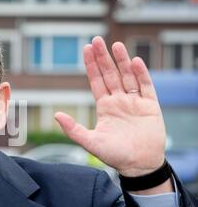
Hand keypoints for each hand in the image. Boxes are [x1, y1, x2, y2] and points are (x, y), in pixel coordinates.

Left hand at [55, 36, 165, 176]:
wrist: (139, 166)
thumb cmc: (115, 156)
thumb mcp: (90, 142)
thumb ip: (73, 129)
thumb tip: (56, 115)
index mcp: (105, 107)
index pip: (96, 81)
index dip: (92, 65)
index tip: (86, 49)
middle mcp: (119, 101)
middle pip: (110, 74)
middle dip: (103, 58)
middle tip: (97, 40)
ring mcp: (135, 102)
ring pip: (128, 76)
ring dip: (122, 61)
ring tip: (115, 45)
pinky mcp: (151, 106)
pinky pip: (146, 87)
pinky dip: (141, 74)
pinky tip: (135, 61)